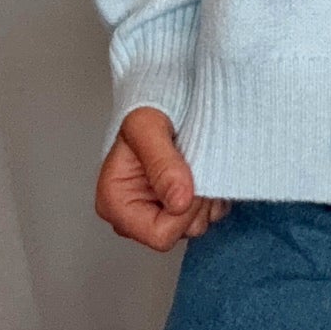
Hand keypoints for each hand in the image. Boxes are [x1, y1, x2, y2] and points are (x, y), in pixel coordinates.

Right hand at [94, 105, 231, 252]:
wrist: (164, 94)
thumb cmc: (147, 108)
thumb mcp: (147, 127)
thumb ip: (162, 163)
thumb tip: (178, 201)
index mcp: (115, 203)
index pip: (160, 235)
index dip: (183, 212)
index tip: (192, 180)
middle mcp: (134, 215)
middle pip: (180, 233)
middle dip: (196, 202)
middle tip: (198, 166)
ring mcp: (157, 212)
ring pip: (196, 225)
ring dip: (207, 197)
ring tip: (201, 164)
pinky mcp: (177, 205)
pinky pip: (208, 215)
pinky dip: (214, 195)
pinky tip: (208, 171)